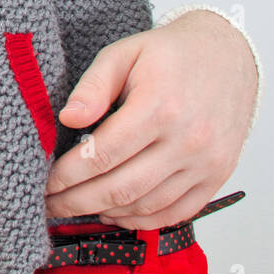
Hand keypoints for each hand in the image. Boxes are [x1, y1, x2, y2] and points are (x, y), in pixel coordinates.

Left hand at [44, 10, 256, 227]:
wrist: (228, 55)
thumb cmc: (170, 54)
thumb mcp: (122, 54)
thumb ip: (93, 86)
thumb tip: (68, 118)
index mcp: (159, 107)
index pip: (102, 155)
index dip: (68, 174)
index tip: (46, 181)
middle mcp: (187, 140)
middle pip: (122, 188)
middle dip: (78, 201)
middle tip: (51, 203)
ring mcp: (206, 163)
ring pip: (147, 205)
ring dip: (106, 212)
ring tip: (76, 206)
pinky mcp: (217, 176)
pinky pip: (177, 212)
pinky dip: (142, 220)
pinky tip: (116, 212)